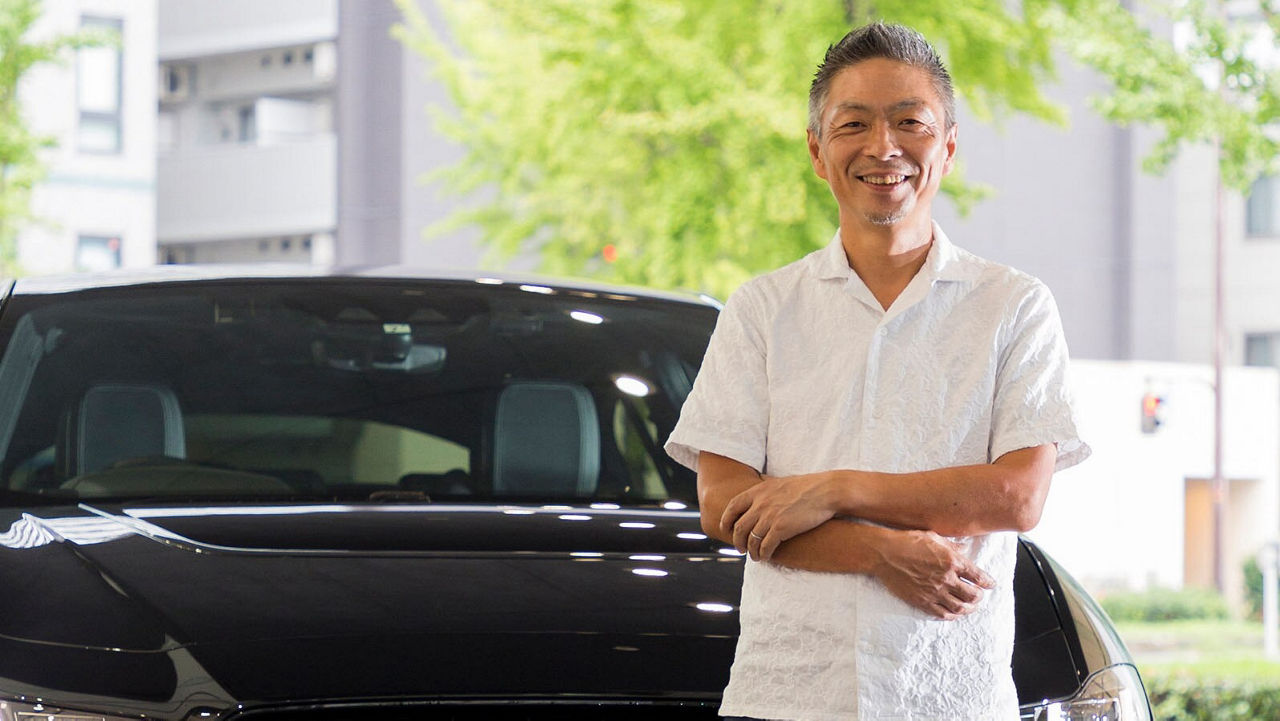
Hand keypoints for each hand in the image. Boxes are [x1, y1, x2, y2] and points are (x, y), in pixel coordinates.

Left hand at [720, 472, 837, 560]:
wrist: (825, 491)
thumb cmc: (807, 487)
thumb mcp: (780, 482)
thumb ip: (767, 489)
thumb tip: (760, 490)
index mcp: (758, 491)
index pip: (733, 506)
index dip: (726, 520)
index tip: (725, 529)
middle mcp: (760, 504)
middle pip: (739, 527)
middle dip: (737, 541)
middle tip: (740, 549)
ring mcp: (770, 516)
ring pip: (751, 540)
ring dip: (751, 551)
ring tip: (755, 557)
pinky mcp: (781, 528)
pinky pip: (765, 546)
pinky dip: (763, 554)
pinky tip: (766, 557)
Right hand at [869, 528, 994, 620]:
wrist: (885, 554)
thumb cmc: (908, 542)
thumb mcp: (934, 537)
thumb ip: (952, 546)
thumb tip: (964, 549)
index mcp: (952, 561)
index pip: (979, 577)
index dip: (988, 582)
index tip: (991, 584)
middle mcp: (946, 578)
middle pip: (973, 595)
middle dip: (979, 597)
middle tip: (979, 595)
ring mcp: (934, 592)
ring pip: (960, 607)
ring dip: (969, 608)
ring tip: (970, 606)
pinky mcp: (922, 601)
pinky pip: (942, 613)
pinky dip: (952, 615)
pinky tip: (954, 613)